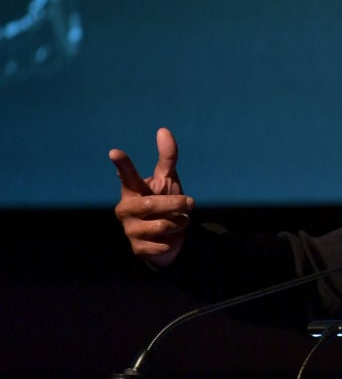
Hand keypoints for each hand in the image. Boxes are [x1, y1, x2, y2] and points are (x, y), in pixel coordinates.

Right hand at [111, 127, 193, 265]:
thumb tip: (163, 130)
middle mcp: (126, 209)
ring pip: (161, 225)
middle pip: (152, 204)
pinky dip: (173, 241)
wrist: (169, 240)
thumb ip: (167, 158)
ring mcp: (129, 229)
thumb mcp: (168, 180)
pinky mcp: (137, 248)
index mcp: (132, 190)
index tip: (115, 152)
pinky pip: (162, 244)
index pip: (127, 175)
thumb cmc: (165, 205)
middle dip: (176, 203)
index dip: (123, 164)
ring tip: (179, 221)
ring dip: (179, 223)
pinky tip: (168, 240)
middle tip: (190, 202)